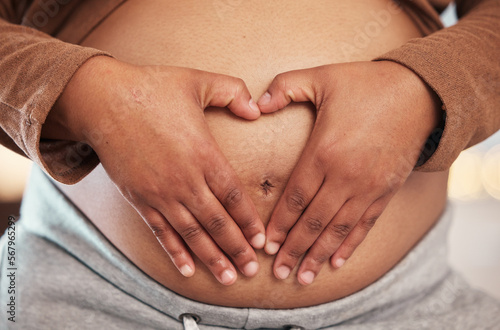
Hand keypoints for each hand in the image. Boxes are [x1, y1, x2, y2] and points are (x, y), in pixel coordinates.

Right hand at [47, 56, 265, 284]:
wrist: (103, 100)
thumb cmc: (152, 89)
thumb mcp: (198, 81)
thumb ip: (233, 92)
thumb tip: (257, 111)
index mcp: (204, 153)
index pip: (234, 196)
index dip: (249, 221)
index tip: (261, 240)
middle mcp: (184, 180)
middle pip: (217, 222)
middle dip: (237, 248)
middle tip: (252, 269)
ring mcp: (160, 192)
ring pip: (192, 233)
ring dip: (212, 258)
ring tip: (228, 277)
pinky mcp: (140, 198)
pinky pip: (161, 232)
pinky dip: (175, 252)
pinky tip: (188, 269)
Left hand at [257, 61, 440, 284]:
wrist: (419, 94)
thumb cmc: (366, 85)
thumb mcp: (322, 77)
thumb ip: (284, 88)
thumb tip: (255, 102)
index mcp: (323, 152)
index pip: (294, 198)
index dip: (279, 224)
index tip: (266, 244)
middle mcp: (344, 177)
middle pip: (312, 222)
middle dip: (293, 249)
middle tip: (278, 272)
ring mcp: (367, 187)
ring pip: (337, 230)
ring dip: (318, 255)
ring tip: (302, 277)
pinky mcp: (385, 192)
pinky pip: (364, 226)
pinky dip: (349, 246)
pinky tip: (336, 262)